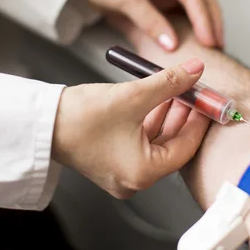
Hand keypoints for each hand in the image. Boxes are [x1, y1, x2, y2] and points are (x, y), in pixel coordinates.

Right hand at [52, 58, 209, 198]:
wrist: (41, 123)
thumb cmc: (79, 118)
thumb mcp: (132, 96)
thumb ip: (168, 82)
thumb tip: (195, 71)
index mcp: (143, 173)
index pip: (186, 147)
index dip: (199, 119)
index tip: (207, 99)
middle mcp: (134, 179)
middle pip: (173, 144)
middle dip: (184, 115)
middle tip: (194, 90)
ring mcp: (123, 171)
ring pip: (157, 140)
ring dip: (167, 114)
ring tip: (176, 89)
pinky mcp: (113, 160)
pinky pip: (141, 140)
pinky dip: (150, 120)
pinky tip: (155, 99)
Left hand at [81, 0, 223, 50]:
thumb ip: (148, 20)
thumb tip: (172, 44)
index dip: (202, 18)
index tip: (208, 40)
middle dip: (213, 21)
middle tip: (217, 46)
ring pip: (200, 3)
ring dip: (209, 23)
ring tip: (215, 46)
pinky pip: (188, 11)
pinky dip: (197, 25)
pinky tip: (200, 41)